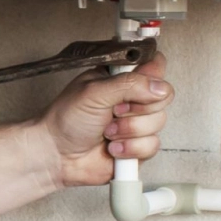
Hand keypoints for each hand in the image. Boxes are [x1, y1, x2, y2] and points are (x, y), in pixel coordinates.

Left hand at [32, 53, 172, 187]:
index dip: (151, 76)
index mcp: (121, 77)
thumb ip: (129, 84)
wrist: (57, 154)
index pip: (155, 66)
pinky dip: (130, 149)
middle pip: (163, 96)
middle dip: (136, 108)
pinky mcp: (138, 146)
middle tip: (113, 111)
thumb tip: (159, 87)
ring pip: (158, 122)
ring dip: (129, 130)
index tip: (137, 84)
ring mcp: (137, 122)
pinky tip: (113, 148)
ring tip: (107, 132)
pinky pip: (152, 145)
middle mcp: (132, 98)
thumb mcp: (95, 92)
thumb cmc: (66, 119)